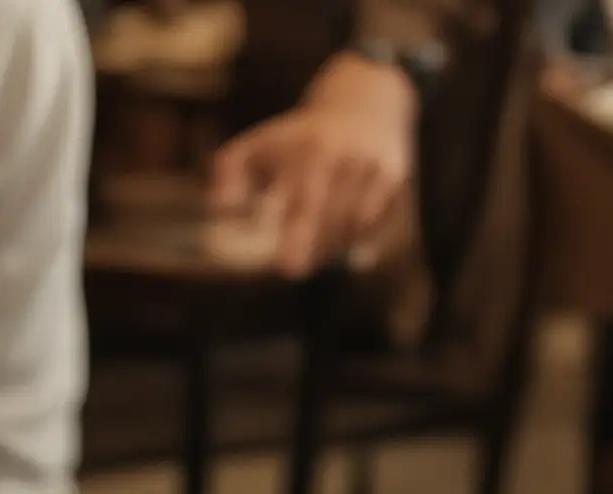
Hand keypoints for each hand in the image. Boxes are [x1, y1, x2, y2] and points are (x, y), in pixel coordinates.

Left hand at [210, 53, 417, 277]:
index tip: (286, 268)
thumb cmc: (294, 138)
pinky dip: (355, 242)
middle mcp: (348, 157)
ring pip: (353, 225)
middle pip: (331, 217)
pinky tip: (339, 250)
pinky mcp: (395, 179)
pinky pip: (374, 224)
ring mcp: (374, 168)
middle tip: (291, 270)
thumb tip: (218, 209)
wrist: (363, 103)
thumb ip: (228, 174)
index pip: (305, 200)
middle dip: (312, 247)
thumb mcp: (256, 144)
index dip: (297, 235)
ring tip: (307, 256)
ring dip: (328, 247)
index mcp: (312, 149)